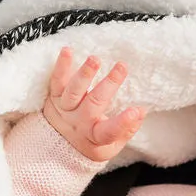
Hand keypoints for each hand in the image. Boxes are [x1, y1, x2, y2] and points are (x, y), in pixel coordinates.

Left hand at [43, 47, 146, 161]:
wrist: (56, 143)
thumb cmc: (90, 140)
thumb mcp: (110, 145)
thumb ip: (126, 130)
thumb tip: (142, 112)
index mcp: (95, 135)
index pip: (110, 131)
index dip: (123, 122)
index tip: (137, 110)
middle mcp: (79, 122)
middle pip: (93, 104)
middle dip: (109, 84)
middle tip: (122, 67)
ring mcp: (65, 108)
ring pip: (73, 92)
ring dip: (85, 74)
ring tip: (95, 59)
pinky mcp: (54, 96)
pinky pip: (57, 80)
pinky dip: (61, 65)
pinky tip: (68, 50)